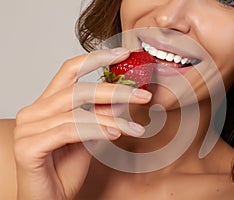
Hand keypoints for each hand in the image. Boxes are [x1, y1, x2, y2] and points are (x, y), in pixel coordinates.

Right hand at [14, 48, 151, 199]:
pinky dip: (95, 130)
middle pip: (78, 89)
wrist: (48, 199)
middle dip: (114, 90)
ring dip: (112, 117)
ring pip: (77, 110)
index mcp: (47, 104)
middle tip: (143, 96)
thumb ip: (101, 116)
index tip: (123, 53)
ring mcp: (28, 128)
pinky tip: (115, 134)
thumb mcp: (89, 137)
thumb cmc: (65, 169)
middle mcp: (34, 111)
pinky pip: (69, 130)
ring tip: (136, 127)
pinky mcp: (28, 146)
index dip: (96, 58)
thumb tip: (124, 97)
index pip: (70, 70)